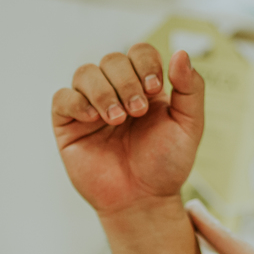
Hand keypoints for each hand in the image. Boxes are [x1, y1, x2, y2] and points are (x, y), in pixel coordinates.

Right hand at [52, 45, 204, 215]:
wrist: (144, 201)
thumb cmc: (166, 165)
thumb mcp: (189, 126)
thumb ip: (191, 89)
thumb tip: (180, 53)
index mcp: (145, 87)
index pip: (139, 52)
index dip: (145, 62)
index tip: (155, 88)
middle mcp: (116, 92)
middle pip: (112, 60)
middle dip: (126, 81)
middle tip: (137, 111)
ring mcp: (90, 107)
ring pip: (85, 73)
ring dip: (103, 91)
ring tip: (118, 119)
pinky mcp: (69, 125)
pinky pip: (62, 98)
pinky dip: (77, 102)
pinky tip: (94, 119)